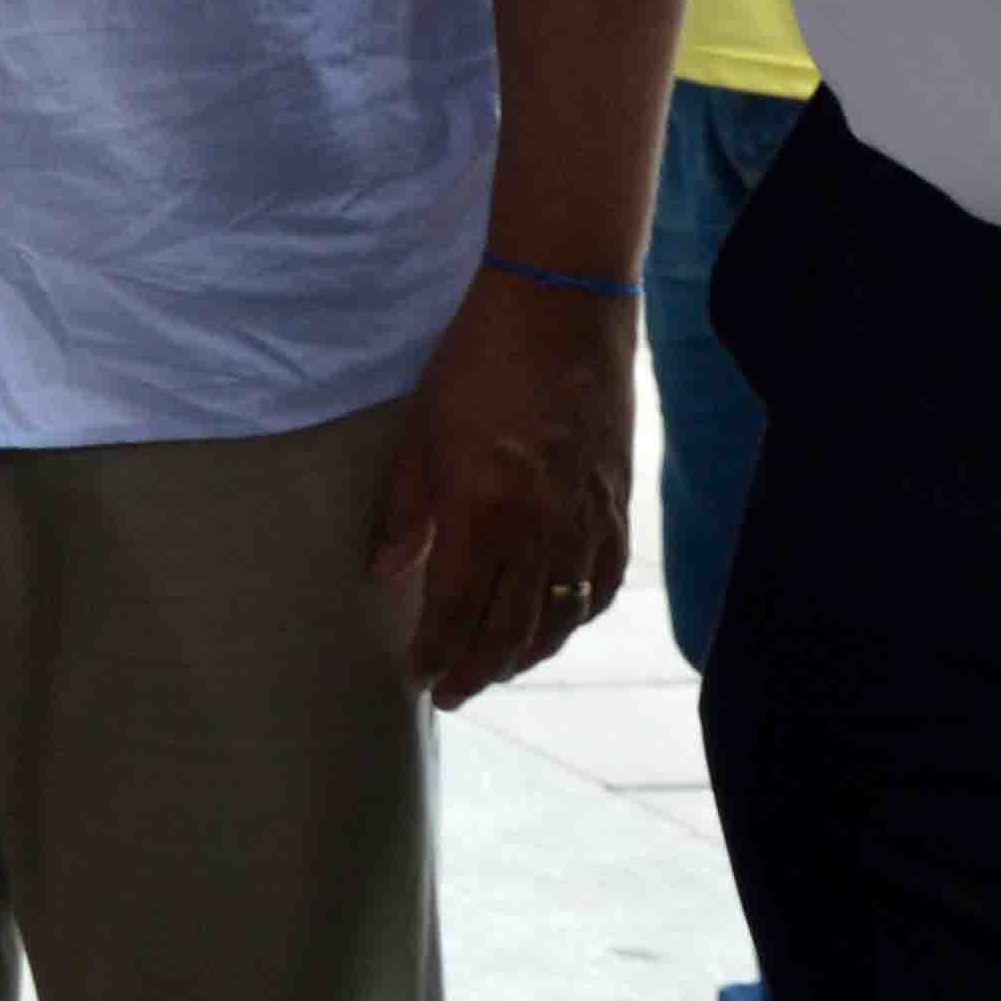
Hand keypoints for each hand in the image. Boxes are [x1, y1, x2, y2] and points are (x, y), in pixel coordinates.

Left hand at [371, 264, 635, 708]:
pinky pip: (602, 585)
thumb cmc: (478, 363)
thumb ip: (407, 511)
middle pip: (510, 629)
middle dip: (477, 669)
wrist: (562, 308)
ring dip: (525, 654)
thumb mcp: (422, 433)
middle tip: (452, 692)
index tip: (419, 678)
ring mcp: (586, 522)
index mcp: (485, 513)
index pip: (456, 610)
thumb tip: (384, 573)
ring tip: (496, 667)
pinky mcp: (617, 506)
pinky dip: (577, 617)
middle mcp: (541, 531)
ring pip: (560, 617)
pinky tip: (557, 623)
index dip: (437, 653)